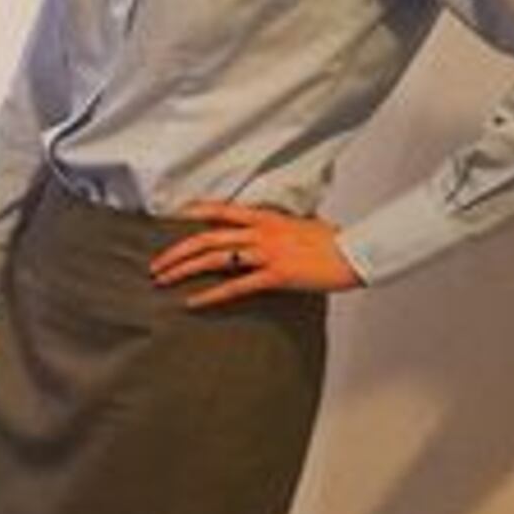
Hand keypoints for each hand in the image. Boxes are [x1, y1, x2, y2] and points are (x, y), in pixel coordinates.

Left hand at [146, 201, 366, 308]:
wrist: (358, 251)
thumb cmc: (334, 241)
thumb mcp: (302, 225)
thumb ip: (279, 227)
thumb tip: (270, 231)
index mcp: (266, 218)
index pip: (220, 211)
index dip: (193, 214)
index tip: (171, 220)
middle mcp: (261, 232)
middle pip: (207, 238)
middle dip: (176, 252)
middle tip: (156, 265)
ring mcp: (268, 253)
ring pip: (214, 259)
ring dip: (184, 271)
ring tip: (163, 281)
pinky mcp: (276, 275)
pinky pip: (236, 286)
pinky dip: (211, 295)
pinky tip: (192, 301)